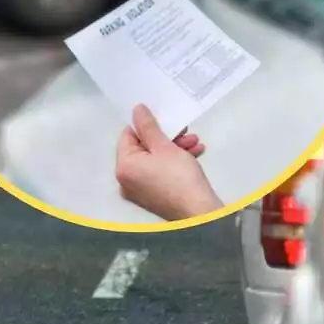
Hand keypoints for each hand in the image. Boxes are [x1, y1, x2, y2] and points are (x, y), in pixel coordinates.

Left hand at [116, 105, 222, 220]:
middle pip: (143, 148)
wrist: (200, 213)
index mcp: (123, 167)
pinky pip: (161, 173)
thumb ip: (149, 126)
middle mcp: (126, 181)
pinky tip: (195, 154)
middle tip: (185, 131)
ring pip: (155, 160)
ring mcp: (140, 191)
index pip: (127, 136)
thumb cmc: (180, 178)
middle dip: (166, 137)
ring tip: (195, 142)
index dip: (146, 125)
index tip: (164, 120)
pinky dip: (176, 163)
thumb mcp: (164, 146)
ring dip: (175, 148)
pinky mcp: (154, 197)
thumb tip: (137, 110)